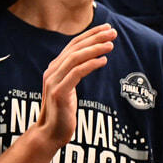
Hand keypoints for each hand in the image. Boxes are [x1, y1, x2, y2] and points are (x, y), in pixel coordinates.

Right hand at [32, 25, 115, 146]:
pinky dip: (90, 64)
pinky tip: (103, 61)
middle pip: (75, 47)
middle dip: (95, 37)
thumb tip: (88, 61)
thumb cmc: (62, 113)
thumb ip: (73, 74)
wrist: (50, 134)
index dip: (90, 34)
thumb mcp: (68, 89)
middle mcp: (52, 71)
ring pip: (75, 57)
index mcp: (54, 68)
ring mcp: (54, 81)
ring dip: (94, 48)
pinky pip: (76, 73)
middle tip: (112, 31)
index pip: (73, 45)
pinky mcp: (59, 93)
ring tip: (111, 44)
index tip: (106, 28)